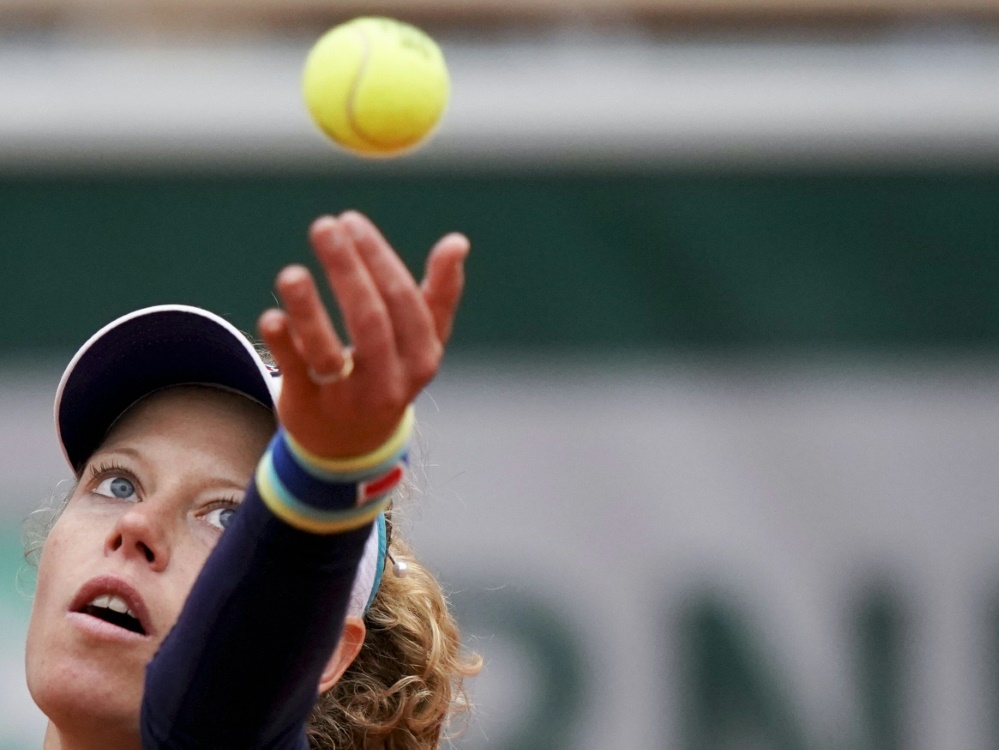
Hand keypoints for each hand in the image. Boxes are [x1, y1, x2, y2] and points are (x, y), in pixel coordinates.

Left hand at [257, 211, 467, 457]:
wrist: (354, 445)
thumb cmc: (391, 374)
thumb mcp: (421, 342)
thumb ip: (440, 294)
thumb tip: (459, 241)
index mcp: (422, 357)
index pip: (404, 302)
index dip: (379, 259)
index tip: (352, 222)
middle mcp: (390, 380)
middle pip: (370, 320)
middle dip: (347, 270)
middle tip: (324, 226)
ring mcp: (348, 397)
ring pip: (328, 352)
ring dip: (309, 309)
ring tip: (291, 273)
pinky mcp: (309, 406)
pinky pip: (295, 372)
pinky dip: (284, 344)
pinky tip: (272, 316)